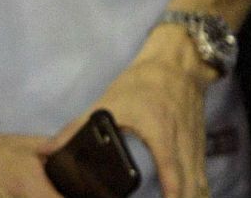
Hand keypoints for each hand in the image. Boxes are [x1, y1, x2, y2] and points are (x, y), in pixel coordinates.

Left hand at [54, 25, 213, 197]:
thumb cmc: (142, 84)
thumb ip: (77, 127)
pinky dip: (198, 190)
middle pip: (190, 183)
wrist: (176, 67)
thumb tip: (48, 149)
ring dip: (192, 197)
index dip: (172, 191)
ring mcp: (194, 147)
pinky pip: (201, 175)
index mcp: (161, 135)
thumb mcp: (108, 103)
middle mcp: (182, 145)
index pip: (171, 170)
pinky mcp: (199, 147)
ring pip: (199, 182)